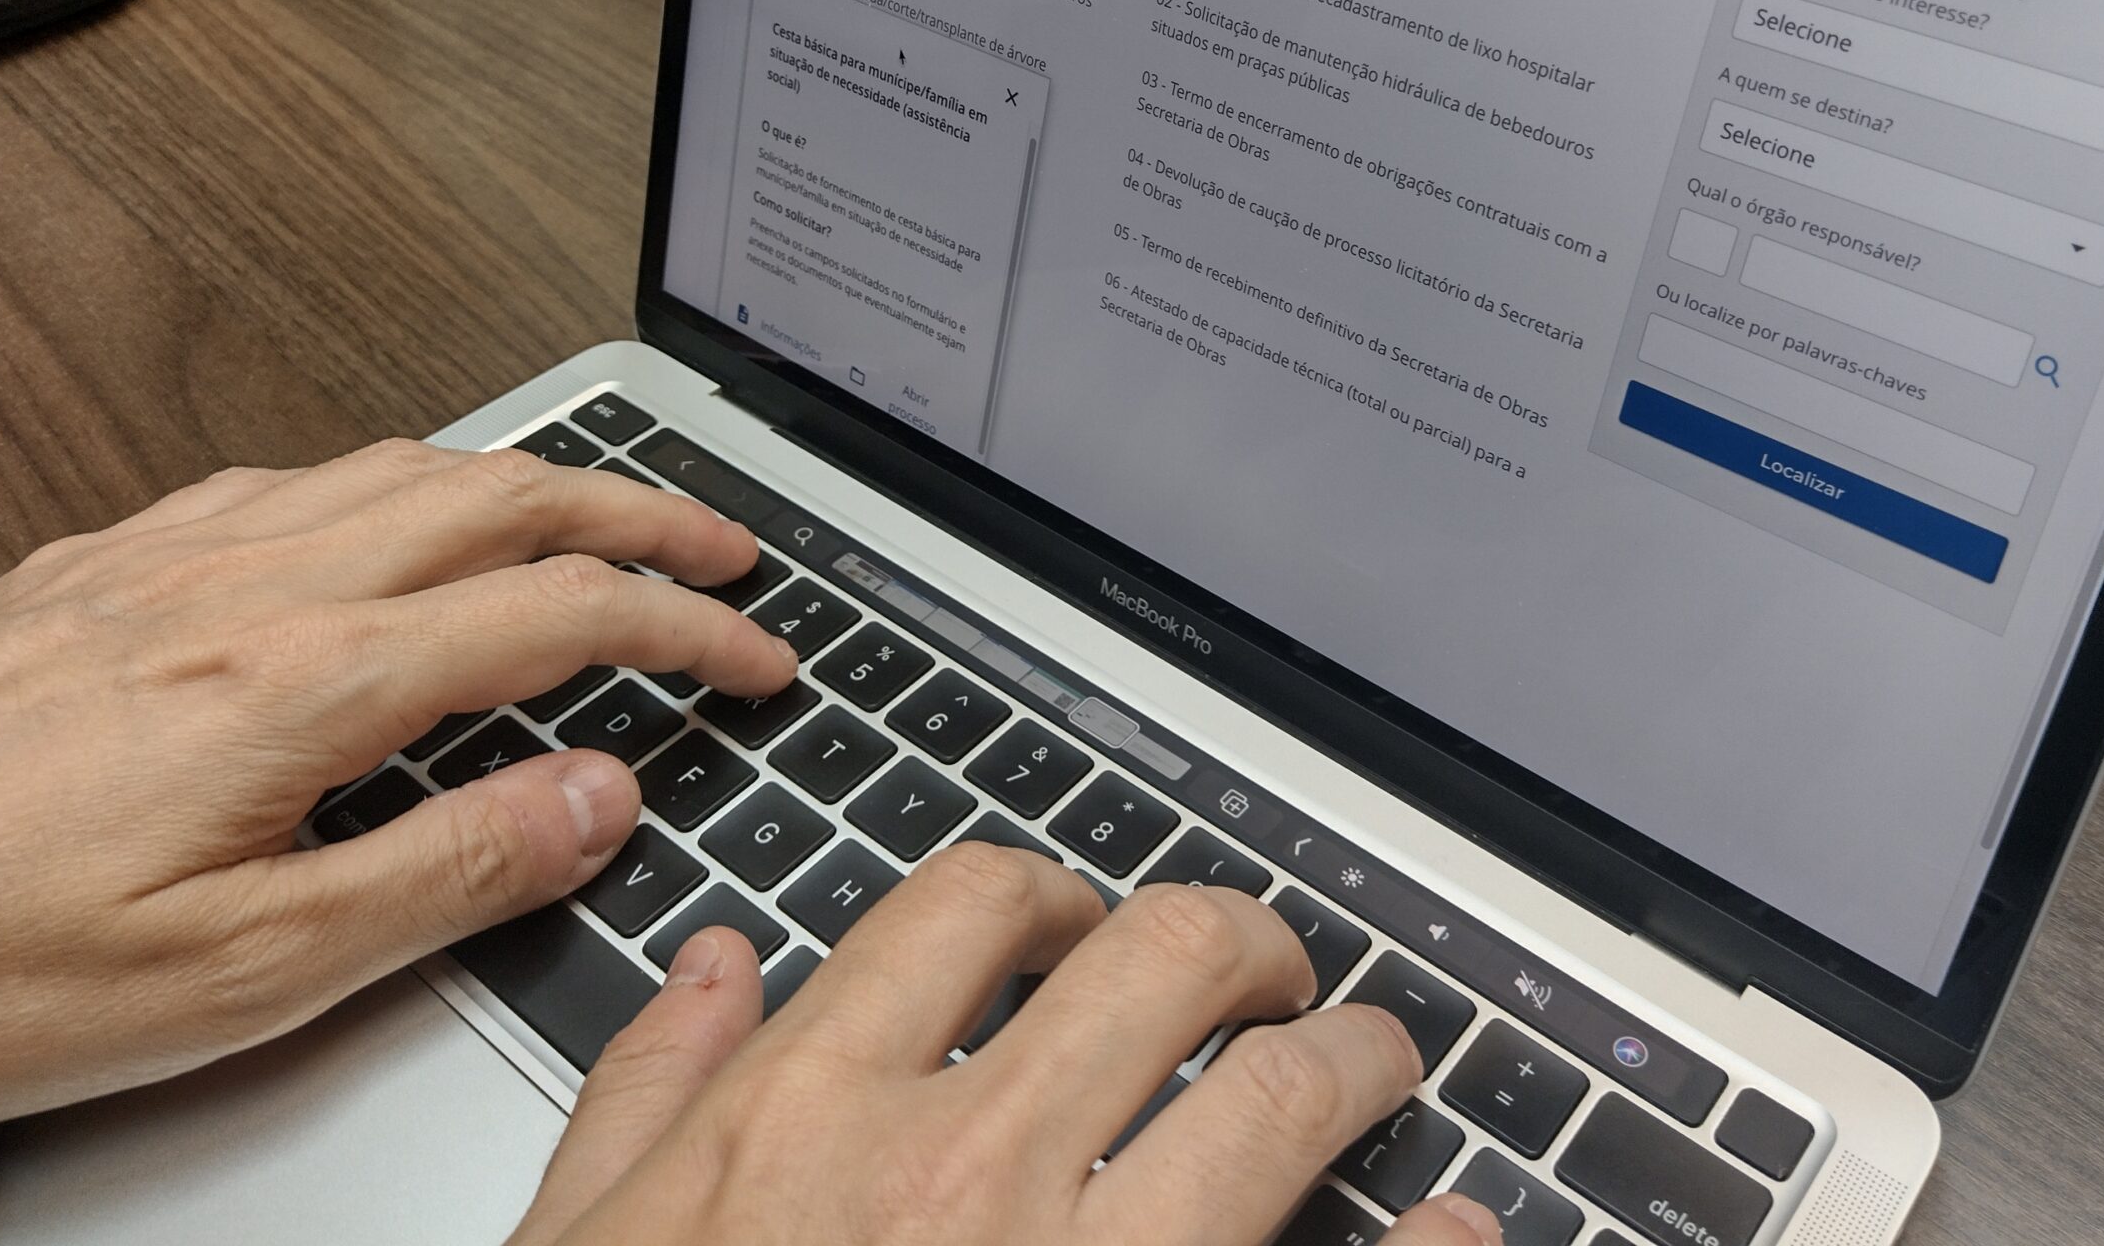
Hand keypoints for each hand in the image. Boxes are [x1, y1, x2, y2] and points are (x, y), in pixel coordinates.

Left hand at [0, 439, 796, 1128]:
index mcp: (303, 680)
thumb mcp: (244, 971)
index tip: (758, 660)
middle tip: (728, 553)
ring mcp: (168, 557)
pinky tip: (385, 519)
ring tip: (595, 520)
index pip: (557, 611)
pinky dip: (397, 479)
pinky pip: (290, 477)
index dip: (686, 629)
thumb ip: (446, 868)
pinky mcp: (99, 564)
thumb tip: (600, 794)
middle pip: (500, 496)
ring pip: (400, 464)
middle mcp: (247, 584)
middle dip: (643, 511)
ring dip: (531, 480)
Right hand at [508, 844, 1501, 1245]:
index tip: (1079, 922)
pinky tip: (1458, 1231)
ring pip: (1280, 1098)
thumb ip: (645, 1094)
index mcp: (813, 1115)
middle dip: (1243, 946)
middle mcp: (963, 1169)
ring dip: (1352, 1059)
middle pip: (1165, 962)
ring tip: (1372, 1068)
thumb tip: (717, 967)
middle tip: (1268, 975)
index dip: (1051, 892)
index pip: (972, 909)